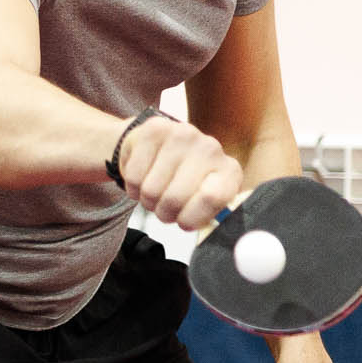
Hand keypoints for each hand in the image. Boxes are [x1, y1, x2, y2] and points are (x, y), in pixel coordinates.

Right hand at [115, 116, 241, 232]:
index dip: (192, 218)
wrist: (162, 147)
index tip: (183, 223)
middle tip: (164, 210)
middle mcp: (210, 148)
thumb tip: (209, 233)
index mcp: (228, 170)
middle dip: (164, 213)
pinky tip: (142, 179)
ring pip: (152, 189)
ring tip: (154, 194)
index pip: (213, 198)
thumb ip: (209, 216)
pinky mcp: (155, 129)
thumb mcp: (203, 200)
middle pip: (176, 198)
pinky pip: (134, 176)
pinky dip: (133, 187)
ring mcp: (183, 134)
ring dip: (147, 201)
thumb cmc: (184, 181)